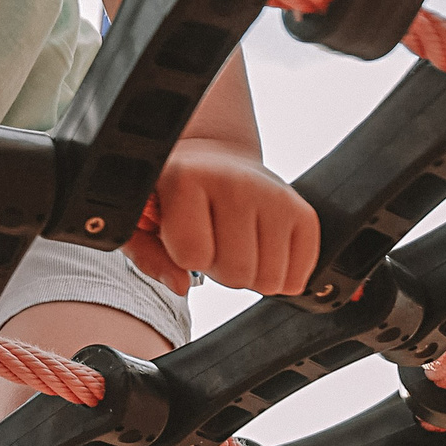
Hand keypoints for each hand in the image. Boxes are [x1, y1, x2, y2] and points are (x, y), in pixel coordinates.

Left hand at [125, 138, 317, 297]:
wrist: (214, 160)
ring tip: (234, 241)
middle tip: (212, 240)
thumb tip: (179, 285)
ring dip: (250, 273)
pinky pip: (297, 279)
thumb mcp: (141, 220)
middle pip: (236, 273)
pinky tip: (259, 247)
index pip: (192, 255)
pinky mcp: (304, 213)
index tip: (182, 234)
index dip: (184, 256)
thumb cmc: (172, 196)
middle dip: (219, 268)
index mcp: (187, 179)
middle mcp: (236, 182)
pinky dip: (279, 276)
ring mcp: (276, 196)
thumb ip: (146, 255)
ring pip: (269, 281)